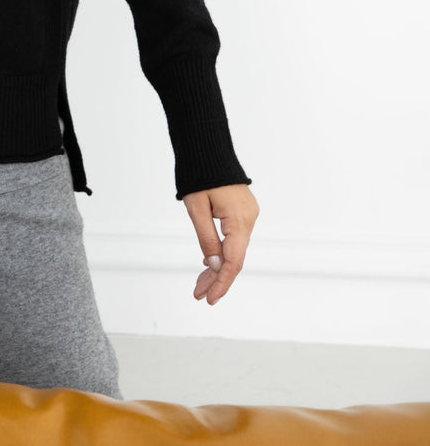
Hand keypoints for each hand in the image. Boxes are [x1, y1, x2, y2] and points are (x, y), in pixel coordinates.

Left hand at [182, 182, 258, 303]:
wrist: (207, 147)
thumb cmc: (199, 175)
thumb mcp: (197, 209)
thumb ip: (207, 239)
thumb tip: (215, 265)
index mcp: (239, 219)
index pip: (234, 261)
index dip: (221, 282)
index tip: (209, 298)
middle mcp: (249, 219)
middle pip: (235, 258)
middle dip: (217, 279)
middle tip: (199, 295)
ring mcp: (249, 214)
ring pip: (236, 249)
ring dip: (219, 266)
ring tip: (200, 284)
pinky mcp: (244, 211)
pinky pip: (235, 237)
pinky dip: (223, 251)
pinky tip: (211, 262)